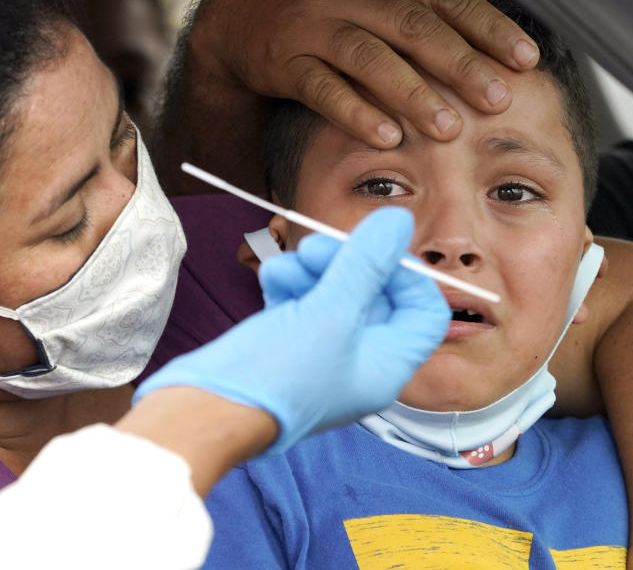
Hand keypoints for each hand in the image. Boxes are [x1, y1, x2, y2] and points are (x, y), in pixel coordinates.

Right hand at [135, 207, 448, 452]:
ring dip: (312, 270)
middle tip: (315, 247)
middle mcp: (360, 362)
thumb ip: (366, 264)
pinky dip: (290, 285)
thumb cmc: (277, 375)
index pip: (424, 312)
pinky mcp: (289, 345)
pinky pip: (302, 303)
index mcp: (386, 365)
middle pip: (375, 296)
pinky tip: (272, 279)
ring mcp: (323, 354)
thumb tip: (399, 222)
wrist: (208, 410)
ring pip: (334, 294)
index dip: (407, 276)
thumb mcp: (329, 312)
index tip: (376, 251)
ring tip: (285, 265)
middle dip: (348, 263)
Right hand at [189, 0, 538, 147]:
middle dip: (462, 65)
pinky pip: (323, 88)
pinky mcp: (284, 60)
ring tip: (450, 128)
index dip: (487, 27)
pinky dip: (355, 112)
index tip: (523, 59)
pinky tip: (386, 137)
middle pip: (414, 26)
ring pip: (370, 57)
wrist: (238, 7)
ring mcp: (313, 23)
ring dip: (413, 94)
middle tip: (498, 100)